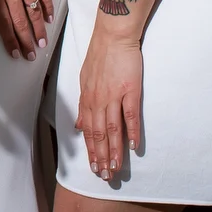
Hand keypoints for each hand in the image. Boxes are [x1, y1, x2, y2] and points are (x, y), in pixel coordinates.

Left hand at [0, 0, 53, 58]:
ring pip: (34, 11)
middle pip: (21, 21)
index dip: (11, 40)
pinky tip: (48, 19)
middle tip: (32, 55)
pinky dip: (47, 8)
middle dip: (26, 41)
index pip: (4, 22)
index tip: (16, 53)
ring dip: (38, 30)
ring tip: (42, 44)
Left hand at [77, 31, 144, 182]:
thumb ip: (83, 104)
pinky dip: (132, 132)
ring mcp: (113, 95)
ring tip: (116, 168)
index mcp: (87, 97)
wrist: (113, 35)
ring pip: (112, 128)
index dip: (90, 150)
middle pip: (98, 134)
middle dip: (101, 156)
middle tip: (105, 176)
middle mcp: (98, 99)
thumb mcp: (84, 79)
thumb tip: (77, 125)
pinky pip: (130, 115)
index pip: (87, 130)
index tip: (94, 167)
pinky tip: (134, 146)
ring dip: (114, 150)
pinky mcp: (129, 90)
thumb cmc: (100, 56)